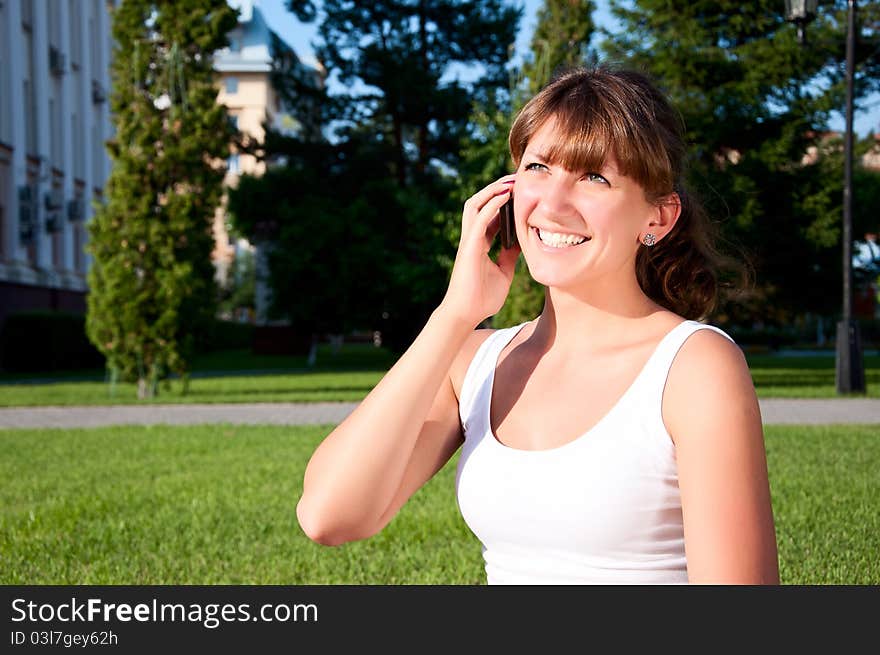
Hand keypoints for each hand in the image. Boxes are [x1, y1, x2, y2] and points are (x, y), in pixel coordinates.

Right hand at [440, 175, 520, 326]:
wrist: (466, 315)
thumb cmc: (482, 298)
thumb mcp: (504, 273)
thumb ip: (510, 257)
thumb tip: (523, 243)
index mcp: (480, 244)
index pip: (491, 214)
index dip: (504, 201)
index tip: (522, 191)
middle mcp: (472, 238)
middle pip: (480, 203)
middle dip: (497, 188)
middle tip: (517, 178)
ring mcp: (469, 241)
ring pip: (475, 205)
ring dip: (492, 190)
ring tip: (511, 181)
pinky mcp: (469, 247)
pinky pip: (480, 219)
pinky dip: (492, 205)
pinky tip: (506, 195)